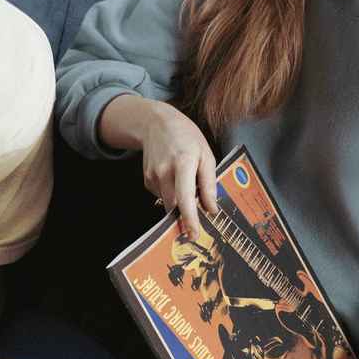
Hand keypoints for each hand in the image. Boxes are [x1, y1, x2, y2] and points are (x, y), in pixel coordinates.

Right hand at [118, 97, 218, 237]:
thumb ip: (209, 183)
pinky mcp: (146, 180)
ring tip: (185, 180)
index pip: (185, 197)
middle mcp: (164, 171)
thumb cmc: (186, 137)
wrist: (156, 123)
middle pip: (175, 205)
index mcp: (183, 162)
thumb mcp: (206, 154)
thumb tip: (212, 208)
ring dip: (180, 200)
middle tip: (197, 220)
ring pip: (169, 202)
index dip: (190, 218)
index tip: (194, 234)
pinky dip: (171, 193)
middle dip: (186, 215)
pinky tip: (174, 177)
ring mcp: (152, 176)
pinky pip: (162, 196)